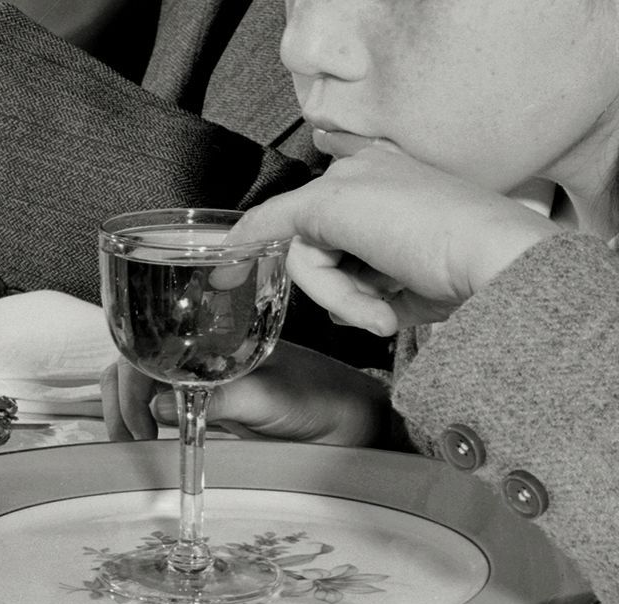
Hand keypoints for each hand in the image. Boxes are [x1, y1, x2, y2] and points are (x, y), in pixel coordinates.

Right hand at [100, 342, 392, 445]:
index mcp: (218, 330)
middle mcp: (202, 346)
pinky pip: (157, 399)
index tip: (142, 422)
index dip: (134, 376)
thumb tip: (156, 404)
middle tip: (132, 440)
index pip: (150, 339)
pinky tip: (146, 438)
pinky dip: (140, 416)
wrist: (354, 423)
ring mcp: (201, 372)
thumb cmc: (324, 400)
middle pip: (134, 356)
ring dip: (124, 408)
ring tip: (134, 443)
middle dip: (121, 397)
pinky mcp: (205, 398)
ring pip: (139, 378)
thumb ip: (220, 398)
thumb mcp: (271, 397)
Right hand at [228, 144, 561, 336]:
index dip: (254, 237)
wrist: (495, 270)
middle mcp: (375, 205)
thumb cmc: (430, 226)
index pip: (288, 209)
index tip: (224, 270)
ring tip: (385, 309)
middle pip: (310, 256)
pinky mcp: (412, 282)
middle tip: (355, 296)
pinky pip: (367, 306)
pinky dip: (374, 313)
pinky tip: (395, 312)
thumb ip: (276, 216)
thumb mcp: (332, 205)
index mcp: (356, 174)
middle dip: (327, 284)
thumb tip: (238, 234)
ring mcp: (393, 246)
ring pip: (336, 286)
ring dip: (352, 303)